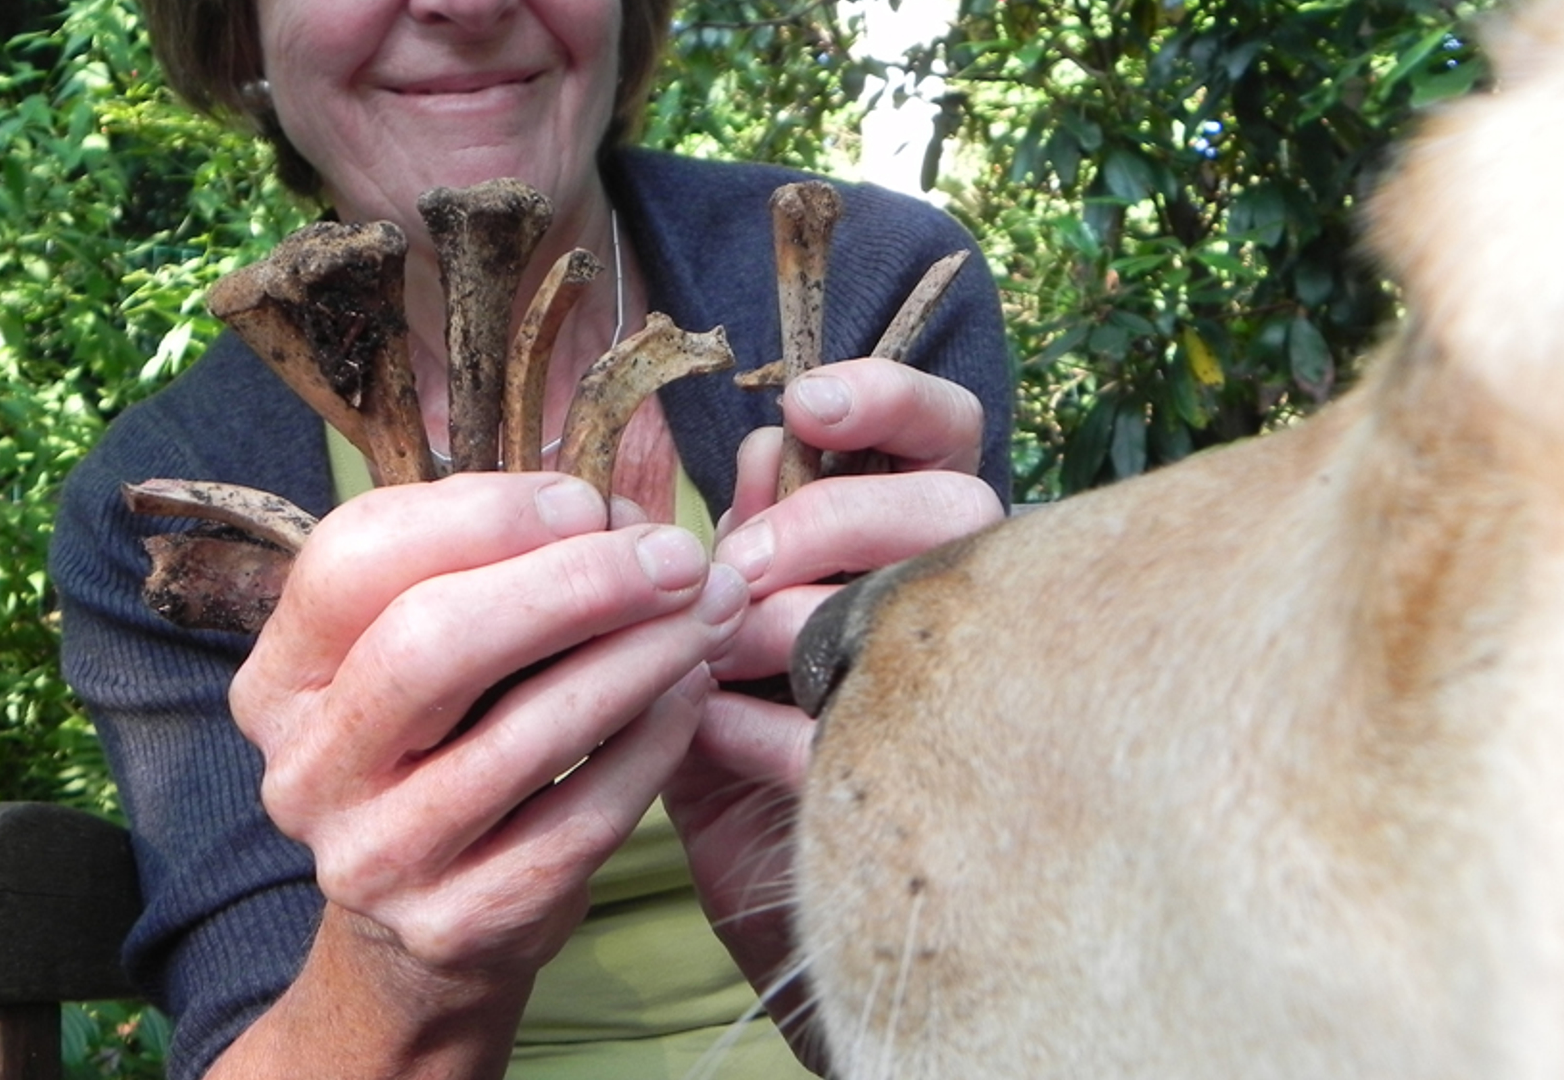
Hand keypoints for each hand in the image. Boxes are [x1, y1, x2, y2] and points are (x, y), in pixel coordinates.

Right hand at [220, 472, 748, 1074]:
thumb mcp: (435, 643)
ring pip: (520, 735)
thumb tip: (620, 463)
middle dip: (572, 584)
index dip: (481, 517)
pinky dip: (650, 745)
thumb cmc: (445, 747)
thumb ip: (498, 551)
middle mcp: (304, 770)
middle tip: (677, 556)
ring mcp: (373, 858)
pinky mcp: (456, 922)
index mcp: (277, 678)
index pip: (353, 560)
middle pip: (430, 642)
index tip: (588, 501)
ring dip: (637, 657)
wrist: (424, 932)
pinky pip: (578, 820)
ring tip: (711, 612)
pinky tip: (690, 695)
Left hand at [664, 359, 1002, 1067]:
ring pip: (926, 595)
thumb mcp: (705, 619)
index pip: (942, 433)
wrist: (745, 888)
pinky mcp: (928, 789)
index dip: (890, 400)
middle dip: (831, 518)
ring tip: (718, 658)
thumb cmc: (729, 728)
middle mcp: (952, 601)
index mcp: (902, 542)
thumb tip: (732, 444)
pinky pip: (854, 727)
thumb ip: (718, 531)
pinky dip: (760, 728)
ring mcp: (960, 689)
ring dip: (799, 617)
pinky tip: (713, 738)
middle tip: (742, 565)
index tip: (806, 405)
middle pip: (954, 498)